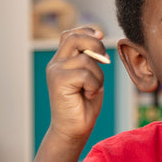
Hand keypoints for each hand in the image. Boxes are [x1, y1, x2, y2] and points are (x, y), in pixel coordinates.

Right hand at [45, 27, 107, 145]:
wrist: (73, 130)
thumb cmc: (84, 104)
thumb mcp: (90, 76)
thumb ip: (91, 58)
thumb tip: (99, 35)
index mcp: (62, 60)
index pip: (70, 34)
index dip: (86, 31)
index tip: (101, 35)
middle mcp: (56, 63)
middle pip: (74, 38)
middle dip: (96, 44)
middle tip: (106, 61)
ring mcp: (55, 71)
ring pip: (86, 59)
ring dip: (98, 76)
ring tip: (93, 89)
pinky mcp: (58, 81)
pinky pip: (85, 74)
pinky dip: (94, 85)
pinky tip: (88, 95)